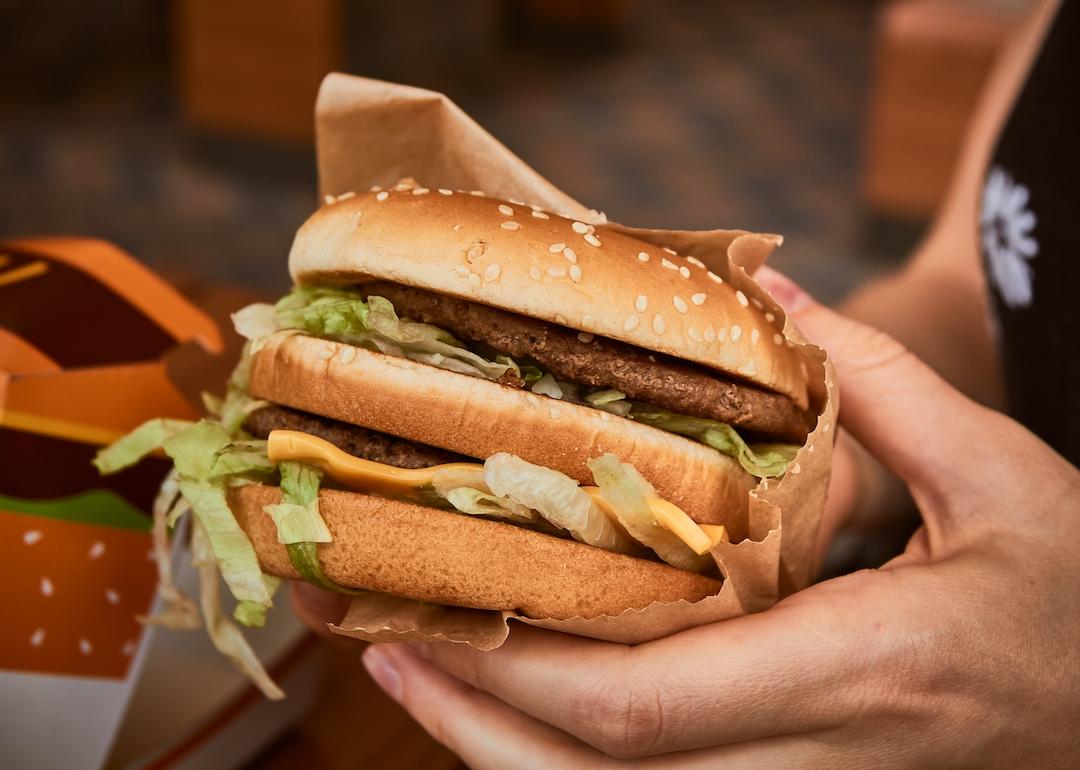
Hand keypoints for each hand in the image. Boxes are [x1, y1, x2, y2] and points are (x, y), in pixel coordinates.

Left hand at [297, 270, 1079, 766]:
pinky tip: (525, 709)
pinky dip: (573, 762)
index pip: (647, 703)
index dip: (521, 672)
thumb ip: (880, 383)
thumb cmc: (1079, 589)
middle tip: (385, 651)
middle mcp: (822, 759)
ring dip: (507, 755)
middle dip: (477, 727)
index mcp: (863, 668)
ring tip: (423, 678)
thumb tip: (779, 302)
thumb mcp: (1003, 473)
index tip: (435, 614)